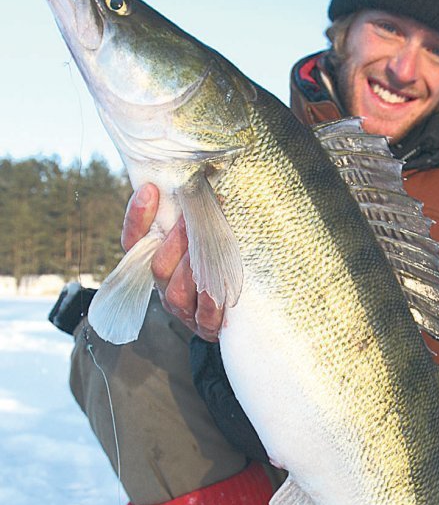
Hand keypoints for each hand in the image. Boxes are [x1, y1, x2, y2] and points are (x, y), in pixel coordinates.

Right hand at [122, 184, 223, 340]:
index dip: (138, 218)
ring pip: (175, 292)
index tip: (149, 190)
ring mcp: (183, 309)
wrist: (238, 308)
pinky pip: (203, 317)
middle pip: (157, 266)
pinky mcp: (205, 327)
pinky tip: (216, 290)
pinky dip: (209, 302)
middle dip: (174, 241)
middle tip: (191, 219)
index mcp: (157, 260)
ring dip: (190, 269)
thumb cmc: (219, 260)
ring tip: (206, 250)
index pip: (134, 241)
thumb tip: (198, 178)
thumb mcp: (204, 234)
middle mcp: (164, 286)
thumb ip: (194, 215)